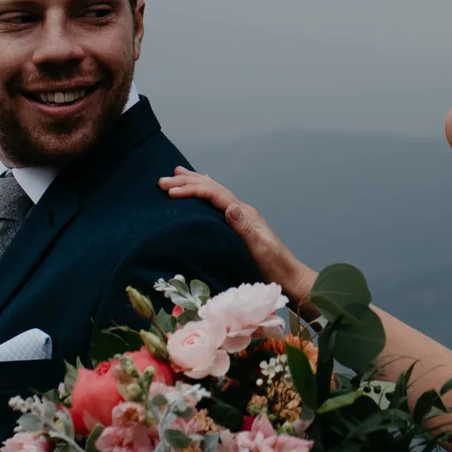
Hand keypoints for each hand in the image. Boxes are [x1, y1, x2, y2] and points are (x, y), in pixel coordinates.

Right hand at [160, 169, 317, 307]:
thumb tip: (229, 206)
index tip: (171, 192)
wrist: (289, 276)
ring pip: (214, 192)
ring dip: (195, 182)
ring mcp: (240, 216)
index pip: (215, 195)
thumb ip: (244, 228)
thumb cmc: (274, 267)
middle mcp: (242, 211)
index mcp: (244, 214)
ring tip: (177, 174)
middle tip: (163, 181)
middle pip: (212, 189)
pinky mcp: (238, 225)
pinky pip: (217, 202)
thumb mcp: (259, 248)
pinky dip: (204, 193)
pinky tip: (200, 191)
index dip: (192, 190)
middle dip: (188, 182)